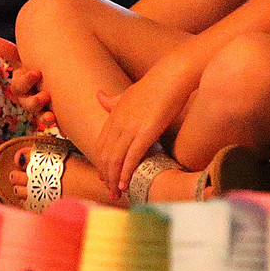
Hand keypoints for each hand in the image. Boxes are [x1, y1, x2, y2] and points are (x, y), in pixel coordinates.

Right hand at [0, 36, 55, 126]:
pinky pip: (48, 121)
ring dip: (42, 113)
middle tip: (46, 95)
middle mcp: (28, 96)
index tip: (37, 73)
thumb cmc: (36, 64)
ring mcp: (39, 108)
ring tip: (50, 113)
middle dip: (34, 99)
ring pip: (37, 113)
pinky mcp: (51, 115)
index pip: (19, 84)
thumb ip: (7, 50)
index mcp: (22, 83)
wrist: (53, 77)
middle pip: (27, 101)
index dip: (26, 81)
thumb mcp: (24, 57)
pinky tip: (57, 122)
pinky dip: (52, 122)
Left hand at [91, 59, 193, 195]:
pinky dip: (126, 173)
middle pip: (105, 156)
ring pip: (115, 160)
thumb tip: (98, 95)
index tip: (103, 176)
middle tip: (110, 191)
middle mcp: (117, 123)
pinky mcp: (145, 133)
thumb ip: (112, 100)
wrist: (170, 77)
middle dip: (106, 176)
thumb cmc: (153, 85)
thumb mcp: (127, 92)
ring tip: (116, 193)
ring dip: (114, 179)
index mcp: (113, 114)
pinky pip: (131, 157)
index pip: (100, 145)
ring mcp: (129, 128)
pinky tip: (126, 184)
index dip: (100, 163)